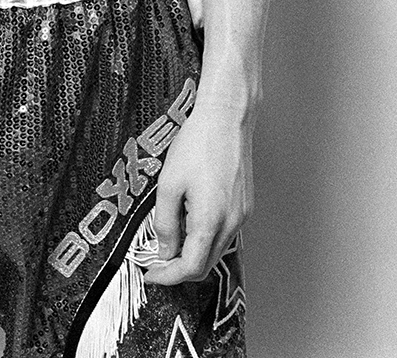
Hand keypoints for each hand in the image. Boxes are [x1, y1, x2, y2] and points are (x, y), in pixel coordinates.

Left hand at [144, 102, 251, 286]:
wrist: (226, 118)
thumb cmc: (199, 144)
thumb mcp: (168, 184)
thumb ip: (164, 223)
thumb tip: (164, 249)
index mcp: (210, 221)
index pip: (189, 268)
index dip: (168, 276)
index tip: (152, 274)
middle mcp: (231, 223)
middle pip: (205, 265)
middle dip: (179, 269)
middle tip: (157, 261)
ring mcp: (241, 215)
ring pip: (216, 251)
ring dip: (193, 253)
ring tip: (171, 239)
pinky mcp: (244, 206)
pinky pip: (225, 234)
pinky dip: (206, 238)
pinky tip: (190, 222)